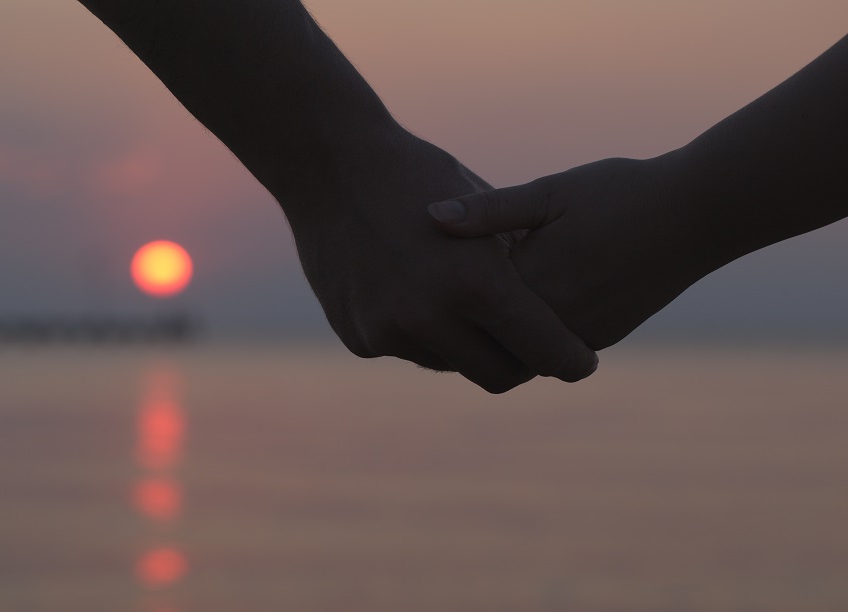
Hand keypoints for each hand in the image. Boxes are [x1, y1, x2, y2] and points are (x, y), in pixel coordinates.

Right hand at [280, 129, 598, 392]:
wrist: (327, 165)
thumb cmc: (418, 176)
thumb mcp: (483, 212)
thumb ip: (517, 268)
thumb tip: (557, 313)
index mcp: (476, 283)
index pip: (545, 351)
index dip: (571, 360)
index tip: (582, 362)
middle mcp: (431, 318)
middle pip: (499, 374)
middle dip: (519, 362)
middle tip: (527, 343)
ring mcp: (389, 332)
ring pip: (449, 364)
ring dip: (463, 345)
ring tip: (462, 302)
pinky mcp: (359, 338)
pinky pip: (407, 351)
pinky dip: (418, 332)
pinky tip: (412, 290)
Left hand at [428, 154, 716, 350]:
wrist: (701, 213)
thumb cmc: (621, 192)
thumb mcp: (550, 193)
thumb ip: (489, 211)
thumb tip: (431, 217)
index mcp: (533, 285)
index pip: (466, 302)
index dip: (438, 286)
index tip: (413, 270)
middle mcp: (555, 322)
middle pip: (488, 333)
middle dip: (461, 316)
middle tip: (426, 292)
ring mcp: (583, 335)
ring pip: (519, 345)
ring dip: (497, 325)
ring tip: (465, 296)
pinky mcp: (603, 335)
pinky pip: (551, 341)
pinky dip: (532, 325)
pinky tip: (517, 296)